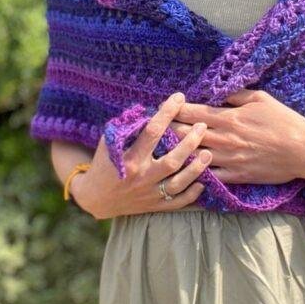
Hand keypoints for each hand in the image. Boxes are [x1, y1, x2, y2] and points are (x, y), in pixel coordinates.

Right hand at [72, 92, 212, 219]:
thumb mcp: (108, 142)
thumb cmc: (103, 163)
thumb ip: (128, 128)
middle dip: (190, 143)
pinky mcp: (154, 206)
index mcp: (129, 159)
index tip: (179, 98)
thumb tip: (148, 110)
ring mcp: (149, 193)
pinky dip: (192, 194)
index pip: (152, 132)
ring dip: (196, 169)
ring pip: (178, 183)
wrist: (95, 198)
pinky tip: (203, 182)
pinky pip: (177, 202)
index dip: (166, 113)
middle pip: (172, 160)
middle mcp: (141, 177)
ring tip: (209, 153)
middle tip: (202, 127)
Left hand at [170, 88, 304, 184]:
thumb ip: (235, 94)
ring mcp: (229, 159)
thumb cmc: (282, 120)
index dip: (176, 109)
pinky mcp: (236, 176)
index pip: (194, 112)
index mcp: (230, 117)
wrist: (302, 150)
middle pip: (188, 133)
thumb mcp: (260, 98)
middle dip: (170, 128)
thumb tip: (217, 92)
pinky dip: (195, 173)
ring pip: (194, 155)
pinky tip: (183, 171)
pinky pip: (210, 176)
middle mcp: (225, 138)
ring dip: (177, 151)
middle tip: (155, 126)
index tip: (165, 106)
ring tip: (161, 148)